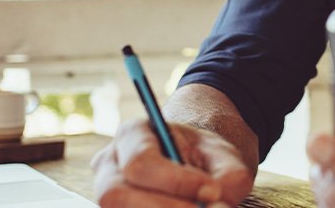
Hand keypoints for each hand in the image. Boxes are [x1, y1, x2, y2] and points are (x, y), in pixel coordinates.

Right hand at [91, 118, 252, 206]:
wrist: (197, 164)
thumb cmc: (206, 156)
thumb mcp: (225, 158)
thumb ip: (228, 178)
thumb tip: (216, 205)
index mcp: (133, 133)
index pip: (141, 161)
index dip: (175, 182)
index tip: (211, 192)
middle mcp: (109, 162)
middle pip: (116, 194)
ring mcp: (106, 190)